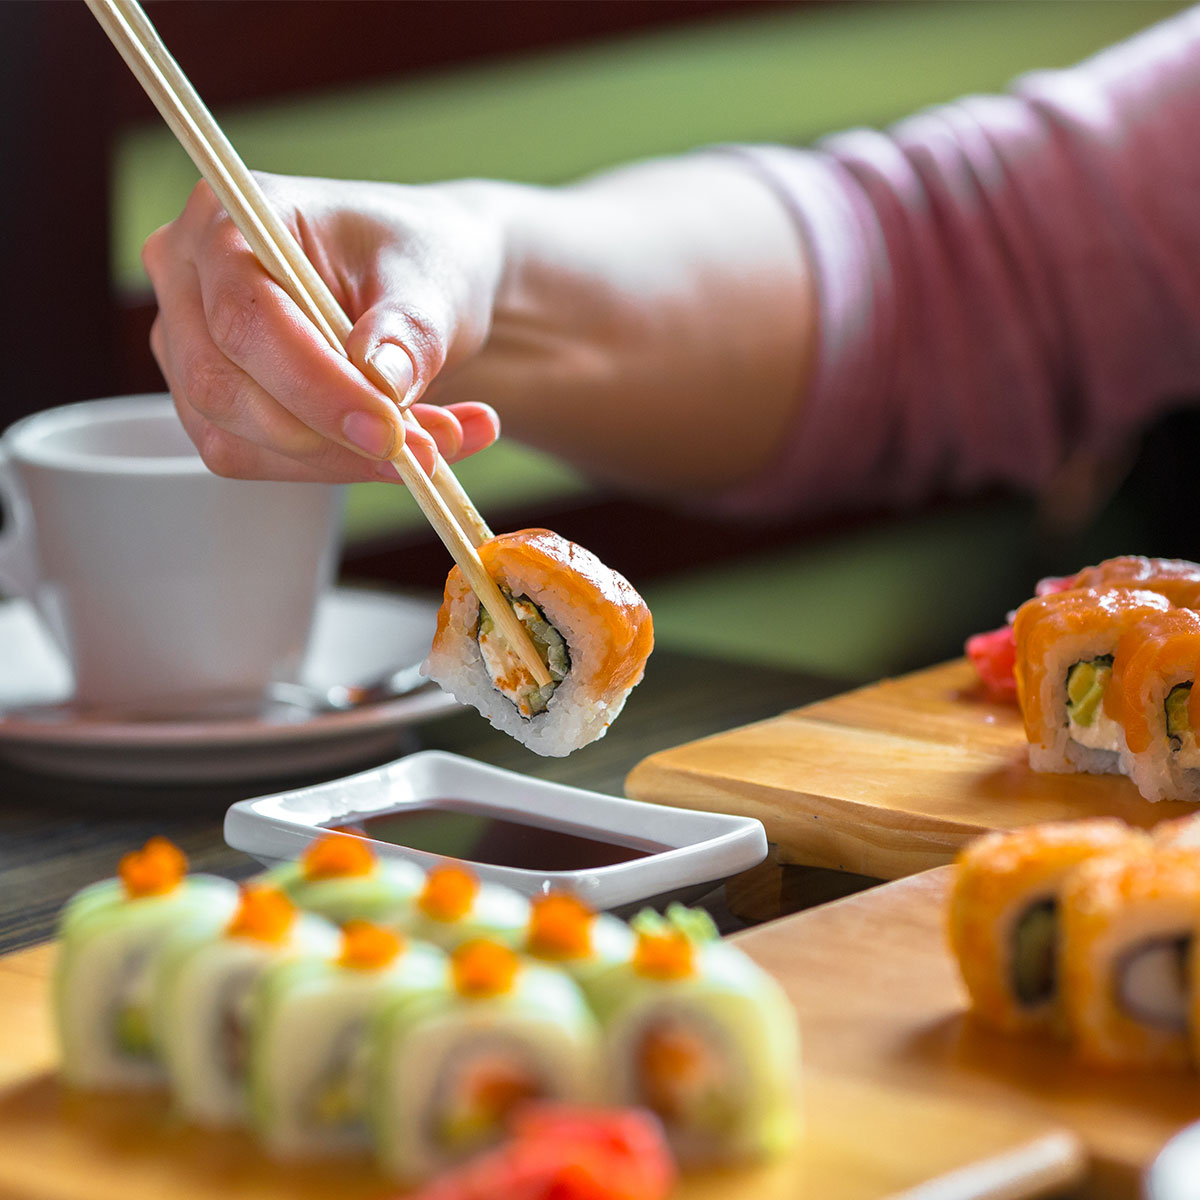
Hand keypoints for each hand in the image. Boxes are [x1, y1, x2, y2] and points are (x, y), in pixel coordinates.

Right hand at [142, 172, 503, 482]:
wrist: (420, 286)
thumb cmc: (415, 260)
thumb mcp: (432, 280)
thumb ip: (409, 330)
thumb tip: (382, 382)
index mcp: (227, 220)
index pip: (246, 318)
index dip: (314, 386)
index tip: (387, 430)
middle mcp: (188, 281)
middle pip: (224, 389)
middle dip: (328, 438)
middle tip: (421, 454)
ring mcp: (190, 349)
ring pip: (239, 442)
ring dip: (344, 461)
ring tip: (433, 446)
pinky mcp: (213, 405)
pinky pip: (261, 462)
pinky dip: (341, 467)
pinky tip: (404, 455)